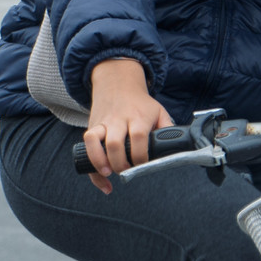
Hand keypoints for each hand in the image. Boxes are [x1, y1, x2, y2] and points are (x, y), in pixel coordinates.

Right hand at [81, 57, 173, 193]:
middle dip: (120, 163)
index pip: (138, 137)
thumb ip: (167, 128)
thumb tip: (175, 146)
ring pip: (94, 140)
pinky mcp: (92, 126)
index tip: (143, 164)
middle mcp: (118, 120)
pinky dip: (90, 164)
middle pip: (115, 143)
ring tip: (109, 172)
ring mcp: (103, 123)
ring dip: (99, 161)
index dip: (140, 155)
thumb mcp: (159, 111)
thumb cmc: (140, 103)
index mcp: (138, 117)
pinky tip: (100, 177)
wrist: (118, 83)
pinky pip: (85, 145)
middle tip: (127, 171)